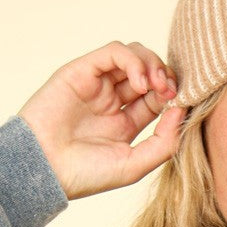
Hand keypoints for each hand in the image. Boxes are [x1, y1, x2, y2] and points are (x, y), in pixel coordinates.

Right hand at [17, 41, 186, 199]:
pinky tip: (140, 82)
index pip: (158, 99)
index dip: (173, 97)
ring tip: (157, 85)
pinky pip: (114, 53)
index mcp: (125, 124)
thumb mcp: (135, 165)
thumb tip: (182, 110)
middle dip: (165, 77)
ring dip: (152, 65)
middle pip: (149, 74)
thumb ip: (164, 142)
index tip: (181, 105)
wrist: (44, 168)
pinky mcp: (82, 71)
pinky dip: (133, 61)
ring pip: (134, 57)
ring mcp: (97, 85)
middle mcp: (112, 101)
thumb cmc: (85, 174)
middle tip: (170, 91)